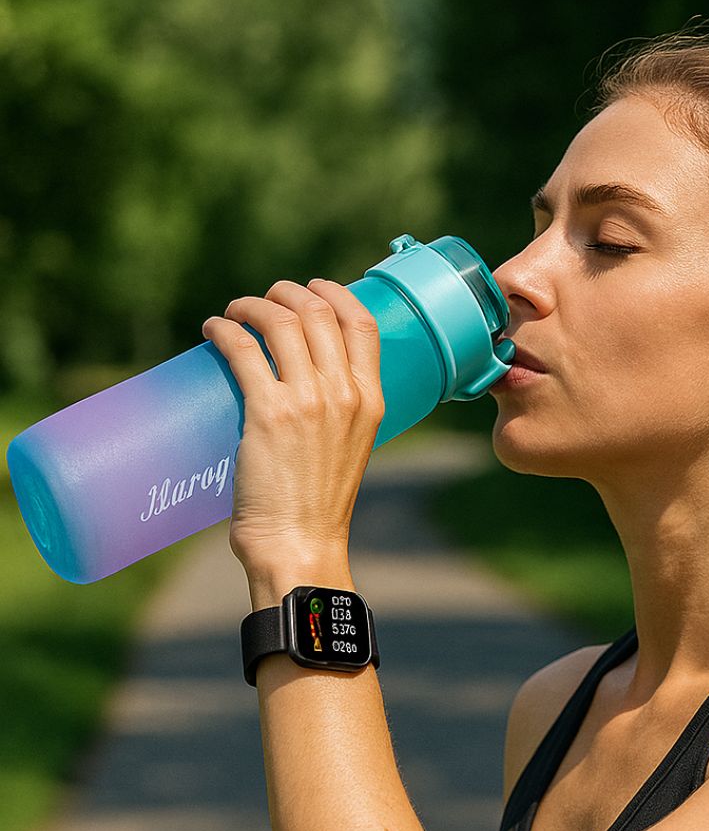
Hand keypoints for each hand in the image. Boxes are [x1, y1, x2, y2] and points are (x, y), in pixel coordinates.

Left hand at [202, 279, 384, 577]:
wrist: (300, 542)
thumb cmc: (319, 504)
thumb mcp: (350, 449)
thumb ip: (338, 414)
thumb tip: (302, 385)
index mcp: (372, 401)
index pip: (364, 324)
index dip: (335, 293)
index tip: (312, 288)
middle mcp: (345, 395)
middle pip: (318, 312)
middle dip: (285, 293)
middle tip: (263, 301)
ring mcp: (308, 402)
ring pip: (280, 322)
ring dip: (252, 304)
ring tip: (233, 312)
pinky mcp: (267, 413)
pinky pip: (243, 349)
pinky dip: (224, 329)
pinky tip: (214, 328)